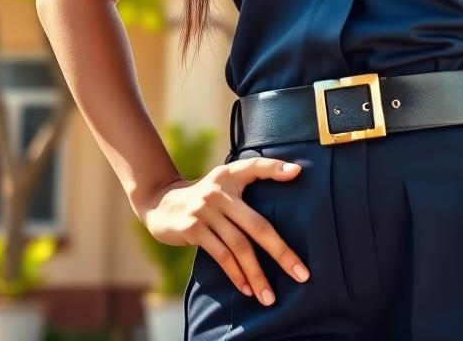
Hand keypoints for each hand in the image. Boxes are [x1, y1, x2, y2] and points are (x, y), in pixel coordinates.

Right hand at [142, 157, 308, 305]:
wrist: (160, 203)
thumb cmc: (204, 196)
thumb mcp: (224, 183)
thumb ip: (249, 184)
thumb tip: (289, 185)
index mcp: (230, 175)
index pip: (256, 166)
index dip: (276, 168)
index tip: (298, 173)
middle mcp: (220, 191)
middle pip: (257, 225)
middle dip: (281, 252)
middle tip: (301, 274)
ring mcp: (206, 210)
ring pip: (239, 247)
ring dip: (257, 275)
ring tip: (270, 297)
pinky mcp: (193, 228)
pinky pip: (220, 255)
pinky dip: (236, 274)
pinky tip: (247, 289)